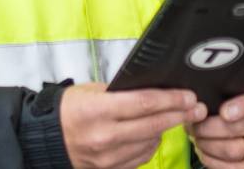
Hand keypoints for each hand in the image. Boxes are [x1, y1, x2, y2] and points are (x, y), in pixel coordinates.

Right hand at [60, 82, 206, 168]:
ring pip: (150, 142)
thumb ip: (122, 91)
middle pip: (153, 124)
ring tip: (178, 116)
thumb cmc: (70, 109)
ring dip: (167, 129)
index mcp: (98, 110)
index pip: (144, 103)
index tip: (188, 95)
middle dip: (179, 114)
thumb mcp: (93, 90)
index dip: (171, 99)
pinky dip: (152, 143)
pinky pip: (141, 157)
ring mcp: (107, 157)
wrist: (46, 139)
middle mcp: (104, 136)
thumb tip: (155, 87)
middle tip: (197, 107)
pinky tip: (155, 132)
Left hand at [187, 77, 243, 167]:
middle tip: (193, 126)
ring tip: (196, 139)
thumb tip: (196, 97)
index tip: (224, 112)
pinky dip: (214, 162)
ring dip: (209, 146)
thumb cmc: (238, 101)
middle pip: (239, 128)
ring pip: (235, 151)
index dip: (242, 106)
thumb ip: (222, 88)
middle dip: (210, 129)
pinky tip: (204, 153)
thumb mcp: (236, 88)